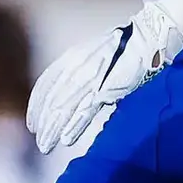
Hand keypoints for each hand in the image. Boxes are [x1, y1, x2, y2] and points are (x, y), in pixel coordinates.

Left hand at [25, 0, 182, 153]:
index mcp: (74, 56)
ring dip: (53, 128)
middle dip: (42, 121)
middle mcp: (78, 65)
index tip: (32, 121)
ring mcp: (91, 76)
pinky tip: (66, 140)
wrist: (150, 36)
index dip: (37, 103)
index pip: (48, 82)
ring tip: (46, 146)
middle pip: (53, 98)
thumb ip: (85, 73)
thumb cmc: (128, 47)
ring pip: (65, 107)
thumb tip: (77, 95)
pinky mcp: (106, 87)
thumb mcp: (98, 57)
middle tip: (38, 139)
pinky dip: (74, 126)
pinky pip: (85, 110)